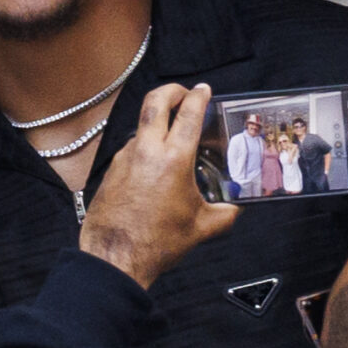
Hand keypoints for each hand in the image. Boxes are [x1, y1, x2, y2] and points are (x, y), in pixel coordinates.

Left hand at [79, 83, 237, 287]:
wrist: (115, 258)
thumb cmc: (157, 243)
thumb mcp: (202, 227)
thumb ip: (226, 213)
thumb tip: (236, 208)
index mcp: (173, 158)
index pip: (188, 112)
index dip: (198, 95)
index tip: (203, 90)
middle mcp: (146, 151)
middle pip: (155, 102)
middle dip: (171, 90)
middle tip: (183, 93)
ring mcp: (124, 159)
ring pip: (142, 128)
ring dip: (157, 126)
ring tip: (172, 140)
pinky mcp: (111, 171)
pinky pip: (131, 151)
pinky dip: (144, 149)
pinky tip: (154, 167)